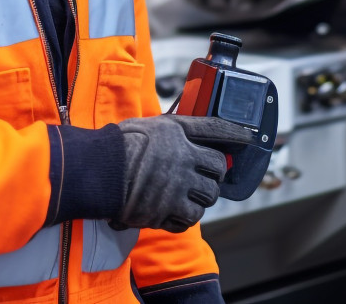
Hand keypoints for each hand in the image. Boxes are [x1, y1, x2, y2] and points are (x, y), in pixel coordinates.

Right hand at [111, 115, 255, 232]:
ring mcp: (178, 184)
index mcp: (176, 132)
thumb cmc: (116, 147)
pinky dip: (185, 217)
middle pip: (218, 168)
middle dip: (214, 174)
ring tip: (185, 196)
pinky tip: (173, 212)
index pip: (215, 129)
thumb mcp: (146, 126)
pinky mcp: (168, 209)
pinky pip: (190, 218)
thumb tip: (182, 136)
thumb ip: (169, 132)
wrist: (98, 172)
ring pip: (208, 196)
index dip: (235, 133)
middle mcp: (183, 156)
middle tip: (204, 177)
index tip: (248, 137)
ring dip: (200, 198)